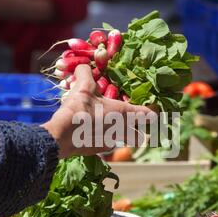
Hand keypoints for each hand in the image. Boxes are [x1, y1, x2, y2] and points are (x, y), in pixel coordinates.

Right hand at [42, 65, 156, 158]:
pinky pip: (108, 146)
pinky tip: (98, 137)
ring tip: (120, 134)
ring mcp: (111, 142)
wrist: (62, 136)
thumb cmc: (78, 109)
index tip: (155, 114)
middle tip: (141, 130)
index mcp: (122, 112)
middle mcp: (120, 129)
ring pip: (125, 142)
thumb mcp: (82, 87)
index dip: (151, 113)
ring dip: (125, 139)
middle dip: (141, 133)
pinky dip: (106, 142)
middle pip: (139, 135)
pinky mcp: (99, 150)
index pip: (144, 113)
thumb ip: (85, 73)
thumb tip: (84, 66)